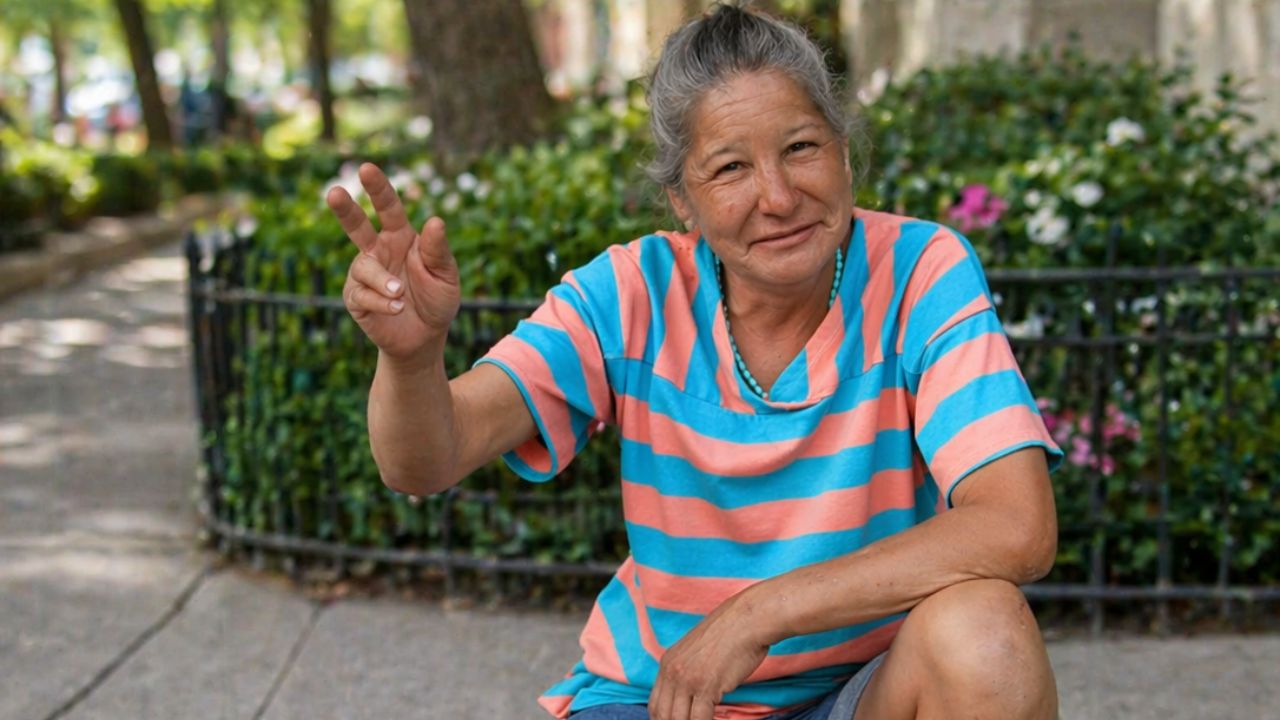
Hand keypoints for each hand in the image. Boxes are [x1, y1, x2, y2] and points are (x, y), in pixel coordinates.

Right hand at [326, 163, 459, 359]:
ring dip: (383, 281)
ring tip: (401, 294)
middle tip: (334, 192)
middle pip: (356, 225)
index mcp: (401, 237)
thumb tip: (435, 221)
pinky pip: (362, 295)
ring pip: (364, 267)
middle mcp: (378, 251)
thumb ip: (438, 250)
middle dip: (345, 209)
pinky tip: (397, 308)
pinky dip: (382, 301)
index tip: (367, 168)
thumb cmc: (437, 300)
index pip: (389, 208)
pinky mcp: (355, 298)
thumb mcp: (446, 275)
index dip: (378, 189)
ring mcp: (364, 274)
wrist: (425, 338)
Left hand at [649, 595, 770, 719]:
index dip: (663, 719)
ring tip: (704, 719)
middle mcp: (672, 672)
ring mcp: (688, 679)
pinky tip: (717, 719)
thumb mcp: (696, 651)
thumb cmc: (730, 635)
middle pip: (663, 715)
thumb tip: (689, 697)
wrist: (747, 620)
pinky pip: (700, 719)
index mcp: (667, 663)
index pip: (655, 704)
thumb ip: (687, 672)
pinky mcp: (706, 685)